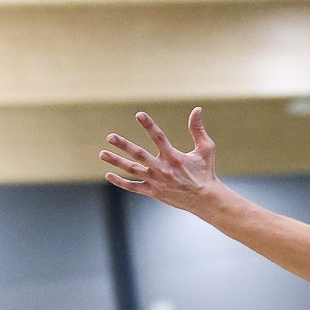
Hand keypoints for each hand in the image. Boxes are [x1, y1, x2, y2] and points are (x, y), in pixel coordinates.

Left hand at [102, 108, 220, 211]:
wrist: (205, 199)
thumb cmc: (205, 172)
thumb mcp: (206, 149)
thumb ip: (198, 129)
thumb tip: (197, 109)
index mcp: (174, 157)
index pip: (158, 137)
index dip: (149, 125)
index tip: (139, 114)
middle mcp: (162, 169)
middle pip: (139, 155)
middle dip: (123, 145)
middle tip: (110, 136)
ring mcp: (156, 182)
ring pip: (132, 170)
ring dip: (116, 162)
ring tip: (102, 153)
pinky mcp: (153, 192)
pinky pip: (133, 187)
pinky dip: (120, 182)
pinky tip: (109, 175)